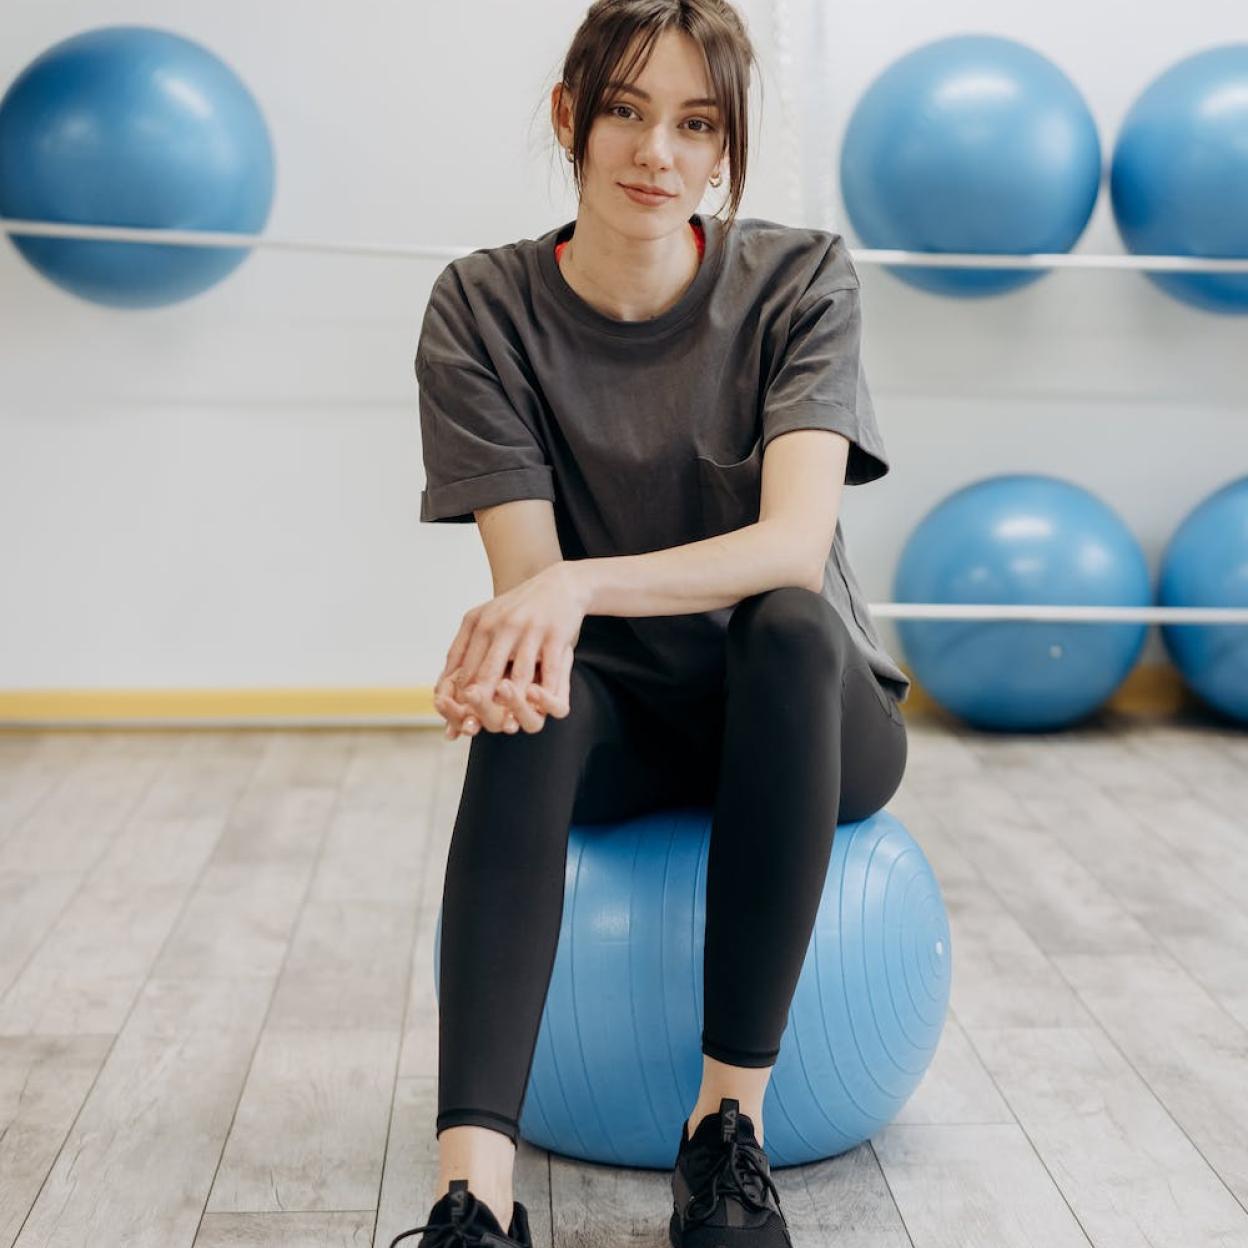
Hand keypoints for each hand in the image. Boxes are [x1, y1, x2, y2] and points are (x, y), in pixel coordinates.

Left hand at [434, 562, 586, 736]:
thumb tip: (441, 686)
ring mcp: (529, 630)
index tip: (457, 718)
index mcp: (480, 623)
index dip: (459, 696)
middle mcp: (501, 625)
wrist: (560, 584)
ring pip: (517, 675)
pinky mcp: (555, 634)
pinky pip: (549, 670)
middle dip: (480, 703)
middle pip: (486, 673)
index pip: (463, 666)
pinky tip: (539, 706)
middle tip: (475, 727)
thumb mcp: (486, 618)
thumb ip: (463, 648)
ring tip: (507, 725)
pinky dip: (544, 692)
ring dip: (512, 703)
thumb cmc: (520, 609)